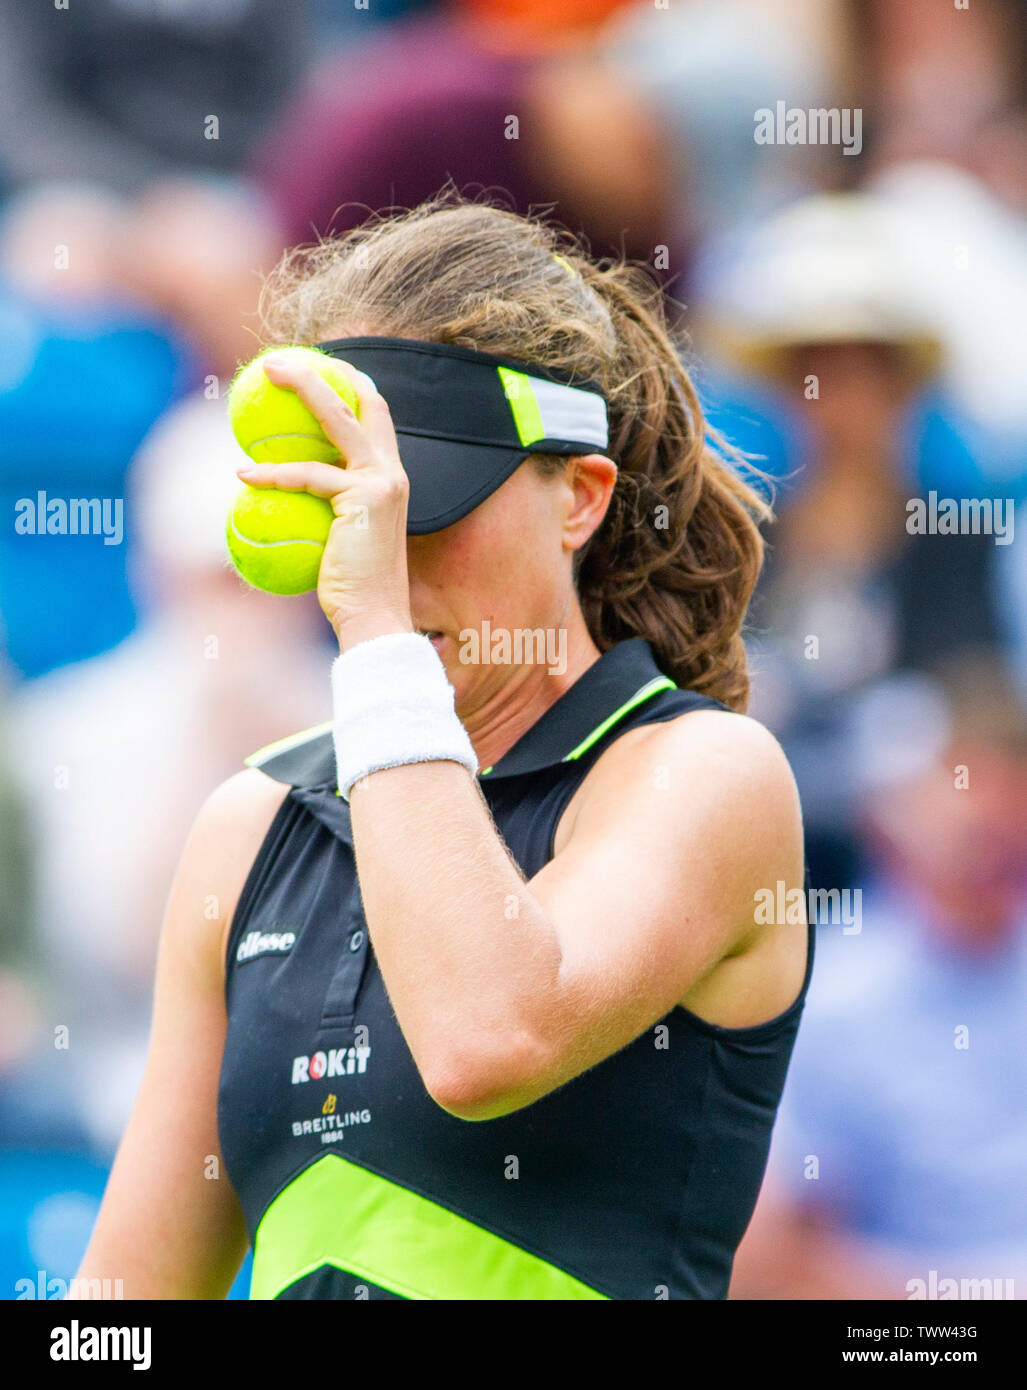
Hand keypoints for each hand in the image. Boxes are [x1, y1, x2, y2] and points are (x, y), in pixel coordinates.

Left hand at [235, 354, 414, 650]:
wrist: (373, 617)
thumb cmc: (351, 589)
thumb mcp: (339, 543)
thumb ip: (322, 511)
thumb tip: (280, 496)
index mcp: (390, 479)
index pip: (374, 419)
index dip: (348, 387)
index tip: (315, 371)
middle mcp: (392, 473)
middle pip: (363, 402)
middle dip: (323, 373)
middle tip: (281, 363)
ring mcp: (382, 483)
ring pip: (337, 420)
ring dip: (302, 389)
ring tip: (265, 378)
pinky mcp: (363, 498)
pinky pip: (306, 475)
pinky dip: (271, 474)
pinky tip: (242, 474)